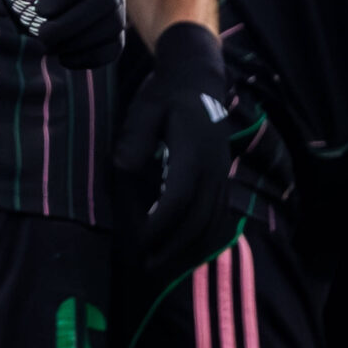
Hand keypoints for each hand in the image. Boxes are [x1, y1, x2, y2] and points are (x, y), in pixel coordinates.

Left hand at [0, 0, 125, 67]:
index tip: (40, 8)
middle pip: (107, 0)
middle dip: (72, 23)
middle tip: (43, 35)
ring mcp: (117, 3)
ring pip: (113, 25)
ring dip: (79, 41)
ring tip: (49, 45)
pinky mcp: (113, 30)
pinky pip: (113, 48)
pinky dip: (90, 57)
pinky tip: (64, 58)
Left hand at [112, 22, 235, 275]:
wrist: (198, 79)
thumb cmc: (164, 96)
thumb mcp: (143, 111)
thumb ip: (135, 142)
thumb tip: (123, 171)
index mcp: (194, 153)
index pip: (179, 199)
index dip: (159, 226)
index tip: (139, 243)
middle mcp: (214, 169)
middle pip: (198, 220)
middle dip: (172, 248)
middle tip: (145, 267)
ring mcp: (222, 176)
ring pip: (211, 224)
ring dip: (188, 250)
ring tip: (162, 267)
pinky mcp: (223, 180)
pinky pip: (218, 219)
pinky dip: (203, 241)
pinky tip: (185, 253)